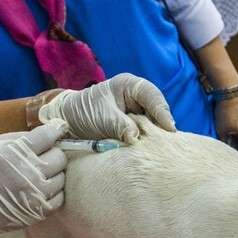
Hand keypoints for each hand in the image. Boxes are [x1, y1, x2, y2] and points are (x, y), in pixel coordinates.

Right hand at [0, 121, 68, 237]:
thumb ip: (18, 137)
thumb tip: (49, 130)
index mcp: (11, 153)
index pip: (46, 135)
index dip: (56, 129)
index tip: (59, 127)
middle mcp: (26, 174)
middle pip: (59, 156)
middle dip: (53, 153)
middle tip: (41, 156)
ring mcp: (36, 194)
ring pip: (63, 176)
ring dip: (53, 173)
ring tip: (37, 174)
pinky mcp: (41, 210)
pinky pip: (60, 195)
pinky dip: (53, 191)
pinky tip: (38, 189)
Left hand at [39, 73, 175, 142]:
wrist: (69, 123)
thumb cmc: (83, 112)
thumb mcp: (101, 117)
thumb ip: (119, 125)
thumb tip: (135, 137)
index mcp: (129, 85)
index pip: (152, 96)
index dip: (162, 112)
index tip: (168, 128)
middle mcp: (137, 98)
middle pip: (158, 111)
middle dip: (162, 127)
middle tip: (167, 143)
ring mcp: (138, 114)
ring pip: (155, 125)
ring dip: (156, 137)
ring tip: (160, 149)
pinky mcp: (136, 128)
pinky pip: (147, 135)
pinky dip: (148, 143)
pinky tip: (150, 152)